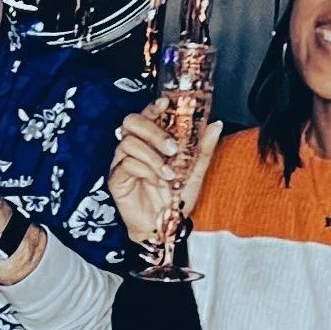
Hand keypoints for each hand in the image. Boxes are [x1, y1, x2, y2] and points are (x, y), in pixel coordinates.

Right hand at [110, 104, 224, 251]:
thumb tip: (215, 124)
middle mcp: (134, 148)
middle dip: (153, 130)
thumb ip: (204, 149)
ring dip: (153, 156)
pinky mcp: (115, 178)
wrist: (165, 226)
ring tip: (169, 173)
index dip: (154, 107)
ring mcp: (123, 162)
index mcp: (151, 142)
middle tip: (173, 147)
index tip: (166, 103)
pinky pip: (125, 164)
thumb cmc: (175, 200)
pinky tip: (156, 181)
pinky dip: (145, 170)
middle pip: (131, 122)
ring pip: (128, 143)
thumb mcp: (195, 172)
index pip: (147, 115)